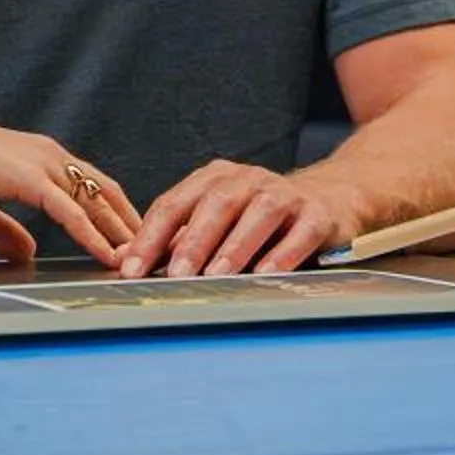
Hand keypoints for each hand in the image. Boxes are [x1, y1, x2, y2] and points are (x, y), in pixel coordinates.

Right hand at [0, 109, 141, 265]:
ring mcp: (42, 165)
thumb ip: (3, 230)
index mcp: (38, 159)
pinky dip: (92, 234)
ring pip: (94, 201)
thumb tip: (25, 253)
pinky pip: (70, 212)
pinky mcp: (30, 179)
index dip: (111, 212)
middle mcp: (49, 157)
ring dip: (119, 231)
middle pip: (103, 192)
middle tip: (149, 249)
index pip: (88, 186)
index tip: (128, 235)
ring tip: (139, 257)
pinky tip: (107, 253)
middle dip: (128, 222)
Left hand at [119, 163, 352, 277]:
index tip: (130, 269)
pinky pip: (299, 232)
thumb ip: (175, 240)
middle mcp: (248, 179)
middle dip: (192, 242)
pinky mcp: (316, 213)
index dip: (150, 236)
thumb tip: (126, 261)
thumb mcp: (214, 220)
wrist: (329, 197)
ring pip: (257, 214)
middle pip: (215, 205)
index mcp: (215, 179)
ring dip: (234, 246)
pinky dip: (283, 252)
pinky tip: (267, 273)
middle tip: (174, 275)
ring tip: (216, 275)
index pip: (175, 204)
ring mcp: (285, 193)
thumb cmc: (259, 216)